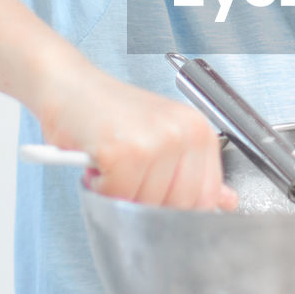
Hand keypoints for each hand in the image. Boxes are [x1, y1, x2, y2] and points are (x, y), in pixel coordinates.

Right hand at [38, 64, 237, 210]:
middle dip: (147, 203)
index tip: (160, 203)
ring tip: (112, 166)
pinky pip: (116, 197)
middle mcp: (182, 134)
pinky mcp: (123, 152)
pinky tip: (98, 163)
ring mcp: (154, 142)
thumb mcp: (161, 136)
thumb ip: (194, 171)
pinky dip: (99, 189)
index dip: (179, 208)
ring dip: (120, 195)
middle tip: (130, 179)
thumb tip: (225, 202)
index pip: (205, 197)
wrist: (68, 85)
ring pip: (145, 205)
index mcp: (198, 131)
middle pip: (177, 207)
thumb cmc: (110, 112)